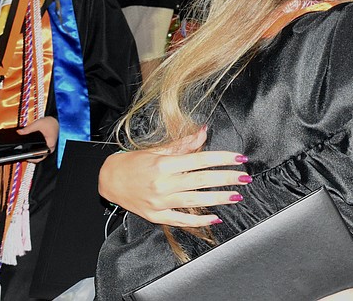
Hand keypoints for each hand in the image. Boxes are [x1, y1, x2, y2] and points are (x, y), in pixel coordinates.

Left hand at [18, 117, 58, 162]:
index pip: (40, 155)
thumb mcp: (37, 124)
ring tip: (26, 154)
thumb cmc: (50, 122)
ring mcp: (50, 147)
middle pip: (41, 158)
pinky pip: (42, 153)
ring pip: (41, 156)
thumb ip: (27, 129)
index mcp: (49, 144)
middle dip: (32, 158)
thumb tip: (19, 132)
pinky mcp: (48, 146)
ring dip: (34, 156)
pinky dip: (36, 152)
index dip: (31, 156)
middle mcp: (51, 147)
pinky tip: (31, 150)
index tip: (25, 156)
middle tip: (24, 156)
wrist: (55, 120)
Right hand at [98, 127, 250, 226]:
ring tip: (236, 196)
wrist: (108, 180)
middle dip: (226, 179)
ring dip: (218, 199)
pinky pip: (181, 220)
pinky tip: (215, 218)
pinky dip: (199, 220)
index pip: (200, 160)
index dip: (222, 159)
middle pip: (200, 180)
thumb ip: (184, 143)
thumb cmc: (134, 162)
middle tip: (245, 178)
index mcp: (164, 163)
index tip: (239, 159)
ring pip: (194, 201)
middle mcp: (163, 183)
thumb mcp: (158, 149)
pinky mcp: (156, 216)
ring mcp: (159, 202)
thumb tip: (205, 131)